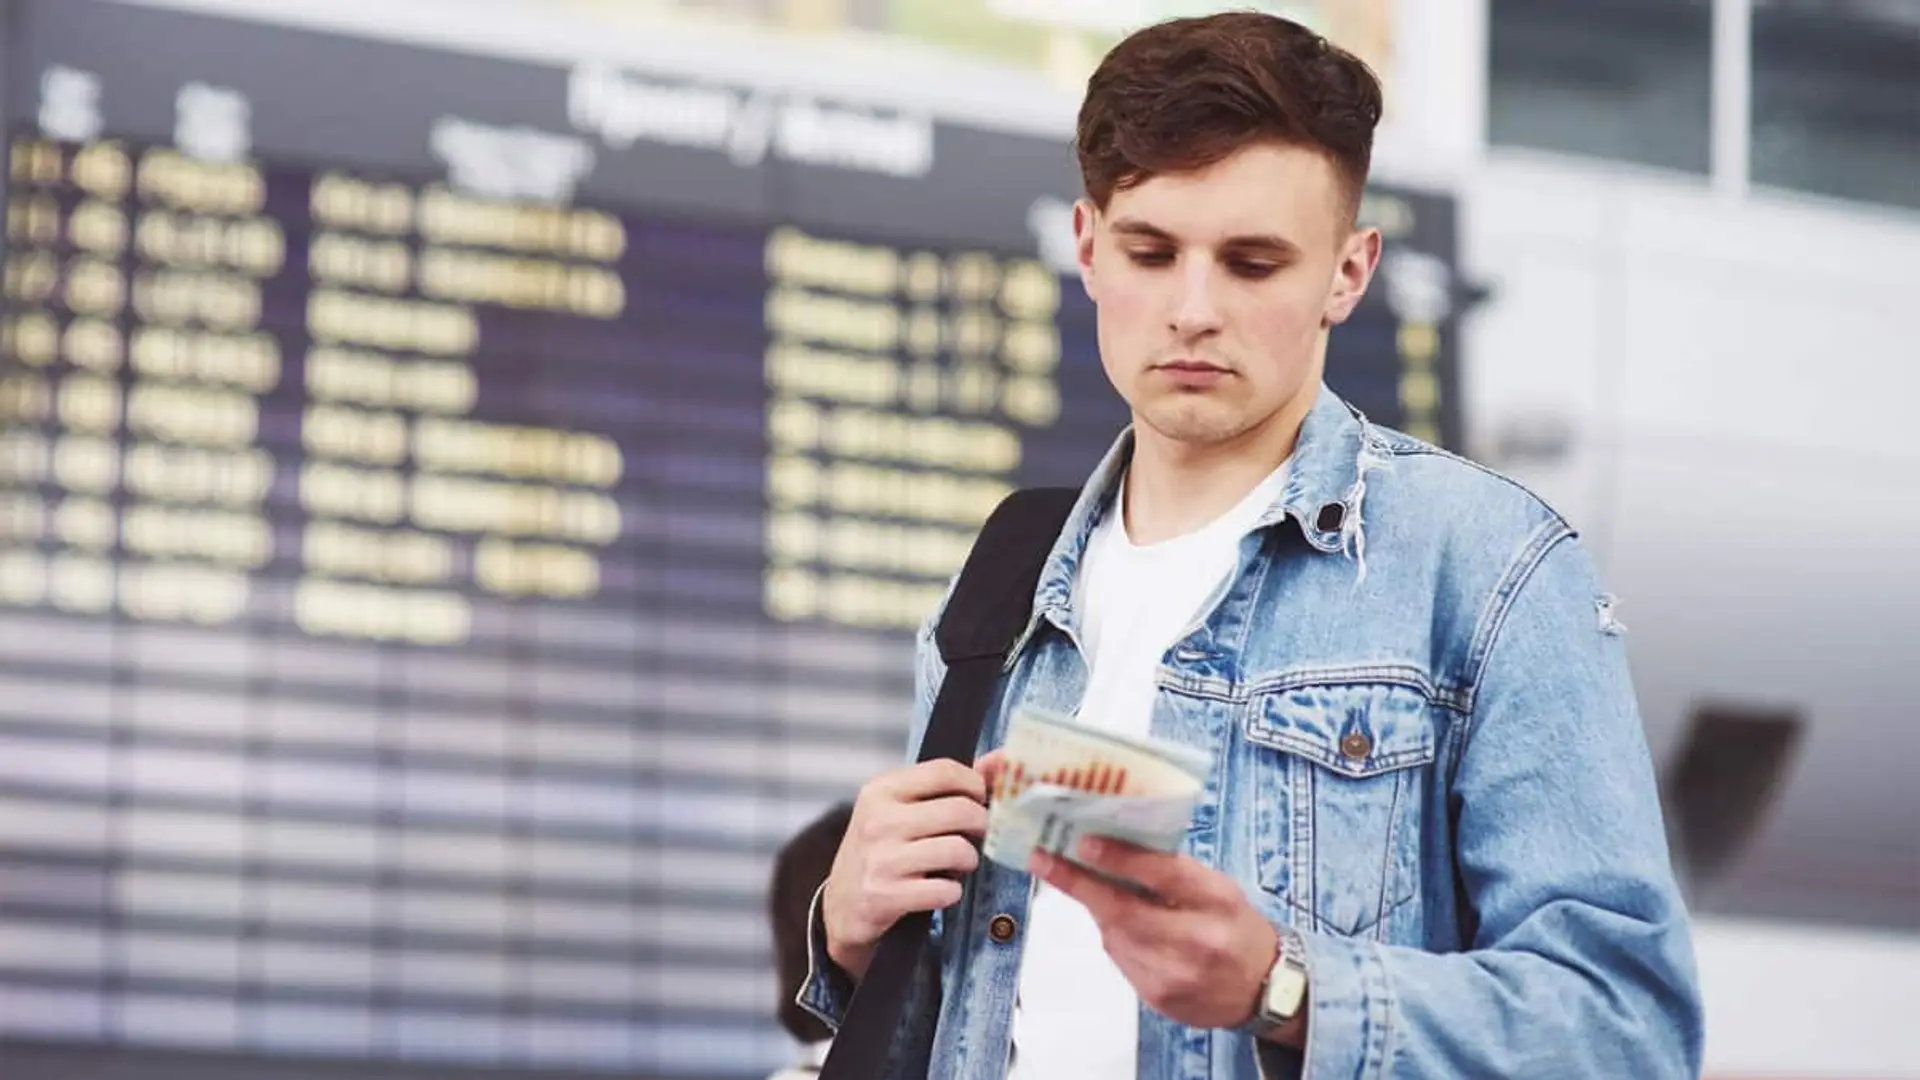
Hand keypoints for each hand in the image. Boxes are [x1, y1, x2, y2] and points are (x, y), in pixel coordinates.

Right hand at [821, 754, 1000, 979]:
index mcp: (881, 790)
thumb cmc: (879, 851)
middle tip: (976, 835)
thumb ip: (941, 788)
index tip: (980, 798)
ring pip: (958, 850)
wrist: (842, 906)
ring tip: (958, 864)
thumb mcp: (896, 810)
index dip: (975, 784)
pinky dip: (952, 891)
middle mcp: (879, 820)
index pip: (945, 771)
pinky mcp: (886, 895)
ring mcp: (881, 859)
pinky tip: (940, 889)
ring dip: (968, 861)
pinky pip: (946, 889)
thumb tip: (997, 764)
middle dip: (981, 825)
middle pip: (960, 810)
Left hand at [1031, 837, 1281, 1032]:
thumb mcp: (1218, 888)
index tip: (1084, 842)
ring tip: (1085, 885)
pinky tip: (1120, 925)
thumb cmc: (1236, 927)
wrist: (1261, 989)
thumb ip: (1173, 871)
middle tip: (1043, 860)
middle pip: (1126, 911)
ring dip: (1096, 910)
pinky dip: (1113, 937)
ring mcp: (1176, 976)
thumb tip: (1116, 847)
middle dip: (1079, 883)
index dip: (1120, 859)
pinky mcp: (1159, 999)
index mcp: (1218, 902)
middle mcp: (1198, 942)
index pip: (1163, 875)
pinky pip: (1120, 959)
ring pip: (1115, 936)